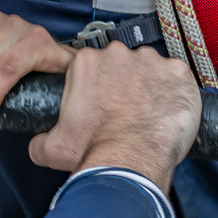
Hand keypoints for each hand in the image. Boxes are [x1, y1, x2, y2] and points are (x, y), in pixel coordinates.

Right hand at [28, 42, 199, 191]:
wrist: (131, 163)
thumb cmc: (95, 152)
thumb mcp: (52, 148)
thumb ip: (41, 140)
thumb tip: (39, 143)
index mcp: (86, 63)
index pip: (92, 65)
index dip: (98, 85)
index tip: (103, 103)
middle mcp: (118, 55)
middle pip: (122, 63)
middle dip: (124, 83)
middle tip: (126, 110)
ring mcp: (151, 61)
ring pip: (150, 68)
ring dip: (150, 85)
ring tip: (148, 113)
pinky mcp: (178, 73)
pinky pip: (178, 77)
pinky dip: (175, 92)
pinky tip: (169, 112)